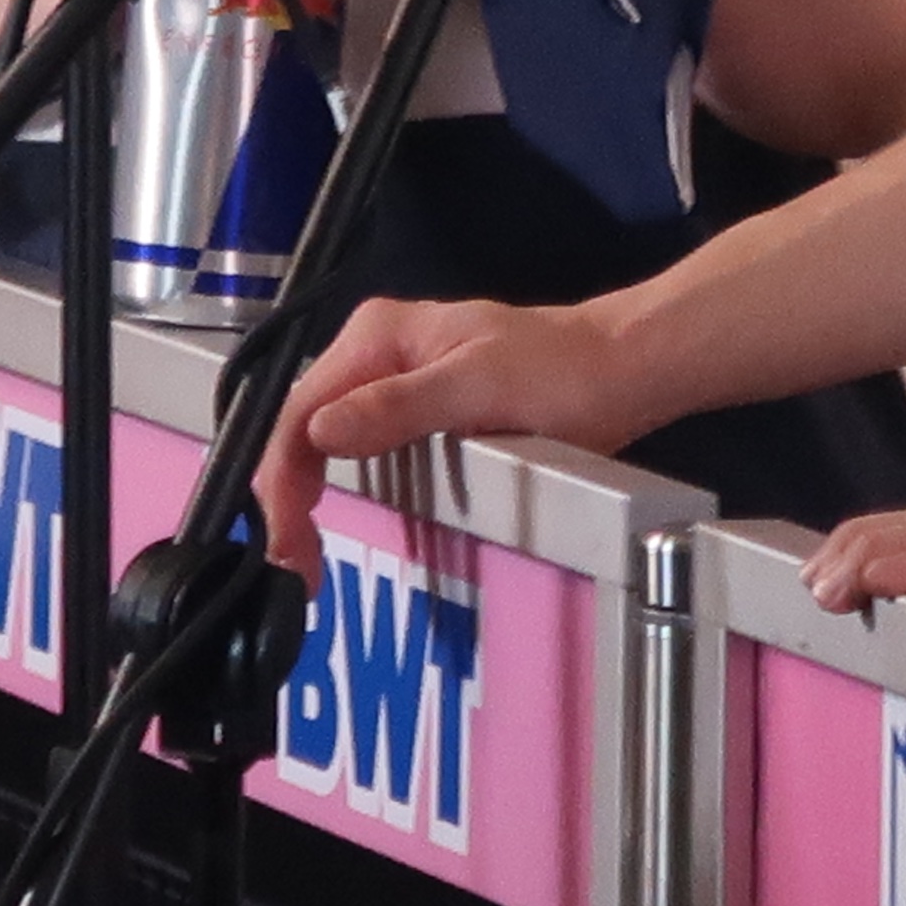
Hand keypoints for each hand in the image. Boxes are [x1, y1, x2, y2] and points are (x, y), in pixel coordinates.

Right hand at [251, 294, 637, 576]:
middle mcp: (376, 352)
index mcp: (378, 336)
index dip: (281, 482)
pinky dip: (342, 490)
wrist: (625, 366)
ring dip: (308, 499)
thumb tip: (321, 432)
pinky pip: (361, 452)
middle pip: (304, 428)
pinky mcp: (418, 410)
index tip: (284, 545)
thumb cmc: (566, 373)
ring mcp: (395, 381)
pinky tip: (338, 526)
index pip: (300, 411)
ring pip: (325, 443)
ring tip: (305, 560)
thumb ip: (401, 406)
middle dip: (287, 498)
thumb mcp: (482, 387)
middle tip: (295, 569)